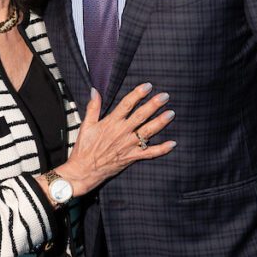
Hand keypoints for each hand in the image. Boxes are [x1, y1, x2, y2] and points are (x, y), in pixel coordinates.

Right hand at [60, 83, 175, 196]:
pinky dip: (162, 149)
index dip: (138, 94)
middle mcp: (121, 132)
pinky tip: (173, 143)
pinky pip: (149, 153)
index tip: (148, 86)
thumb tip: (94, 90)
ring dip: (160, 122)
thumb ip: (92, 107)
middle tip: (165, 96)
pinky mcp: (131, 157)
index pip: (126, 104)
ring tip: (171, 113)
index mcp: (111, 122)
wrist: (84, 171)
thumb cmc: (84, 148)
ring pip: (148, 132)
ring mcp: (128, 145)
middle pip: (141, 116)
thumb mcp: (86, 125)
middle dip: (154, 105)